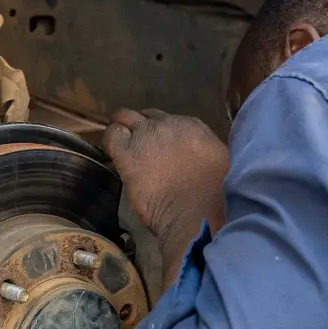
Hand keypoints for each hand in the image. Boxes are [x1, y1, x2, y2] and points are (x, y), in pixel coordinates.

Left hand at [102, 110, 228, 260]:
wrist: (197, 212)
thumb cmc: (215, 197)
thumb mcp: (218, 164)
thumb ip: (202, 154)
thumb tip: (195, 159)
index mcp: (192, 127)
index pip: (167, 120)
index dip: (159, 133)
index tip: (157, 148)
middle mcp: (168, 124)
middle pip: (145, 116)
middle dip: (139, 128)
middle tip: (136, 148)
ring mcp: (146, 135)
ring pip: (124, 118)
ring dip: (121, 132)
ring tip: (120, 150)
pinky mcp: (128, 153)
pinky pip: (111, 137)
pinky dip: (109, 143)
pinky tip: (112, 156)